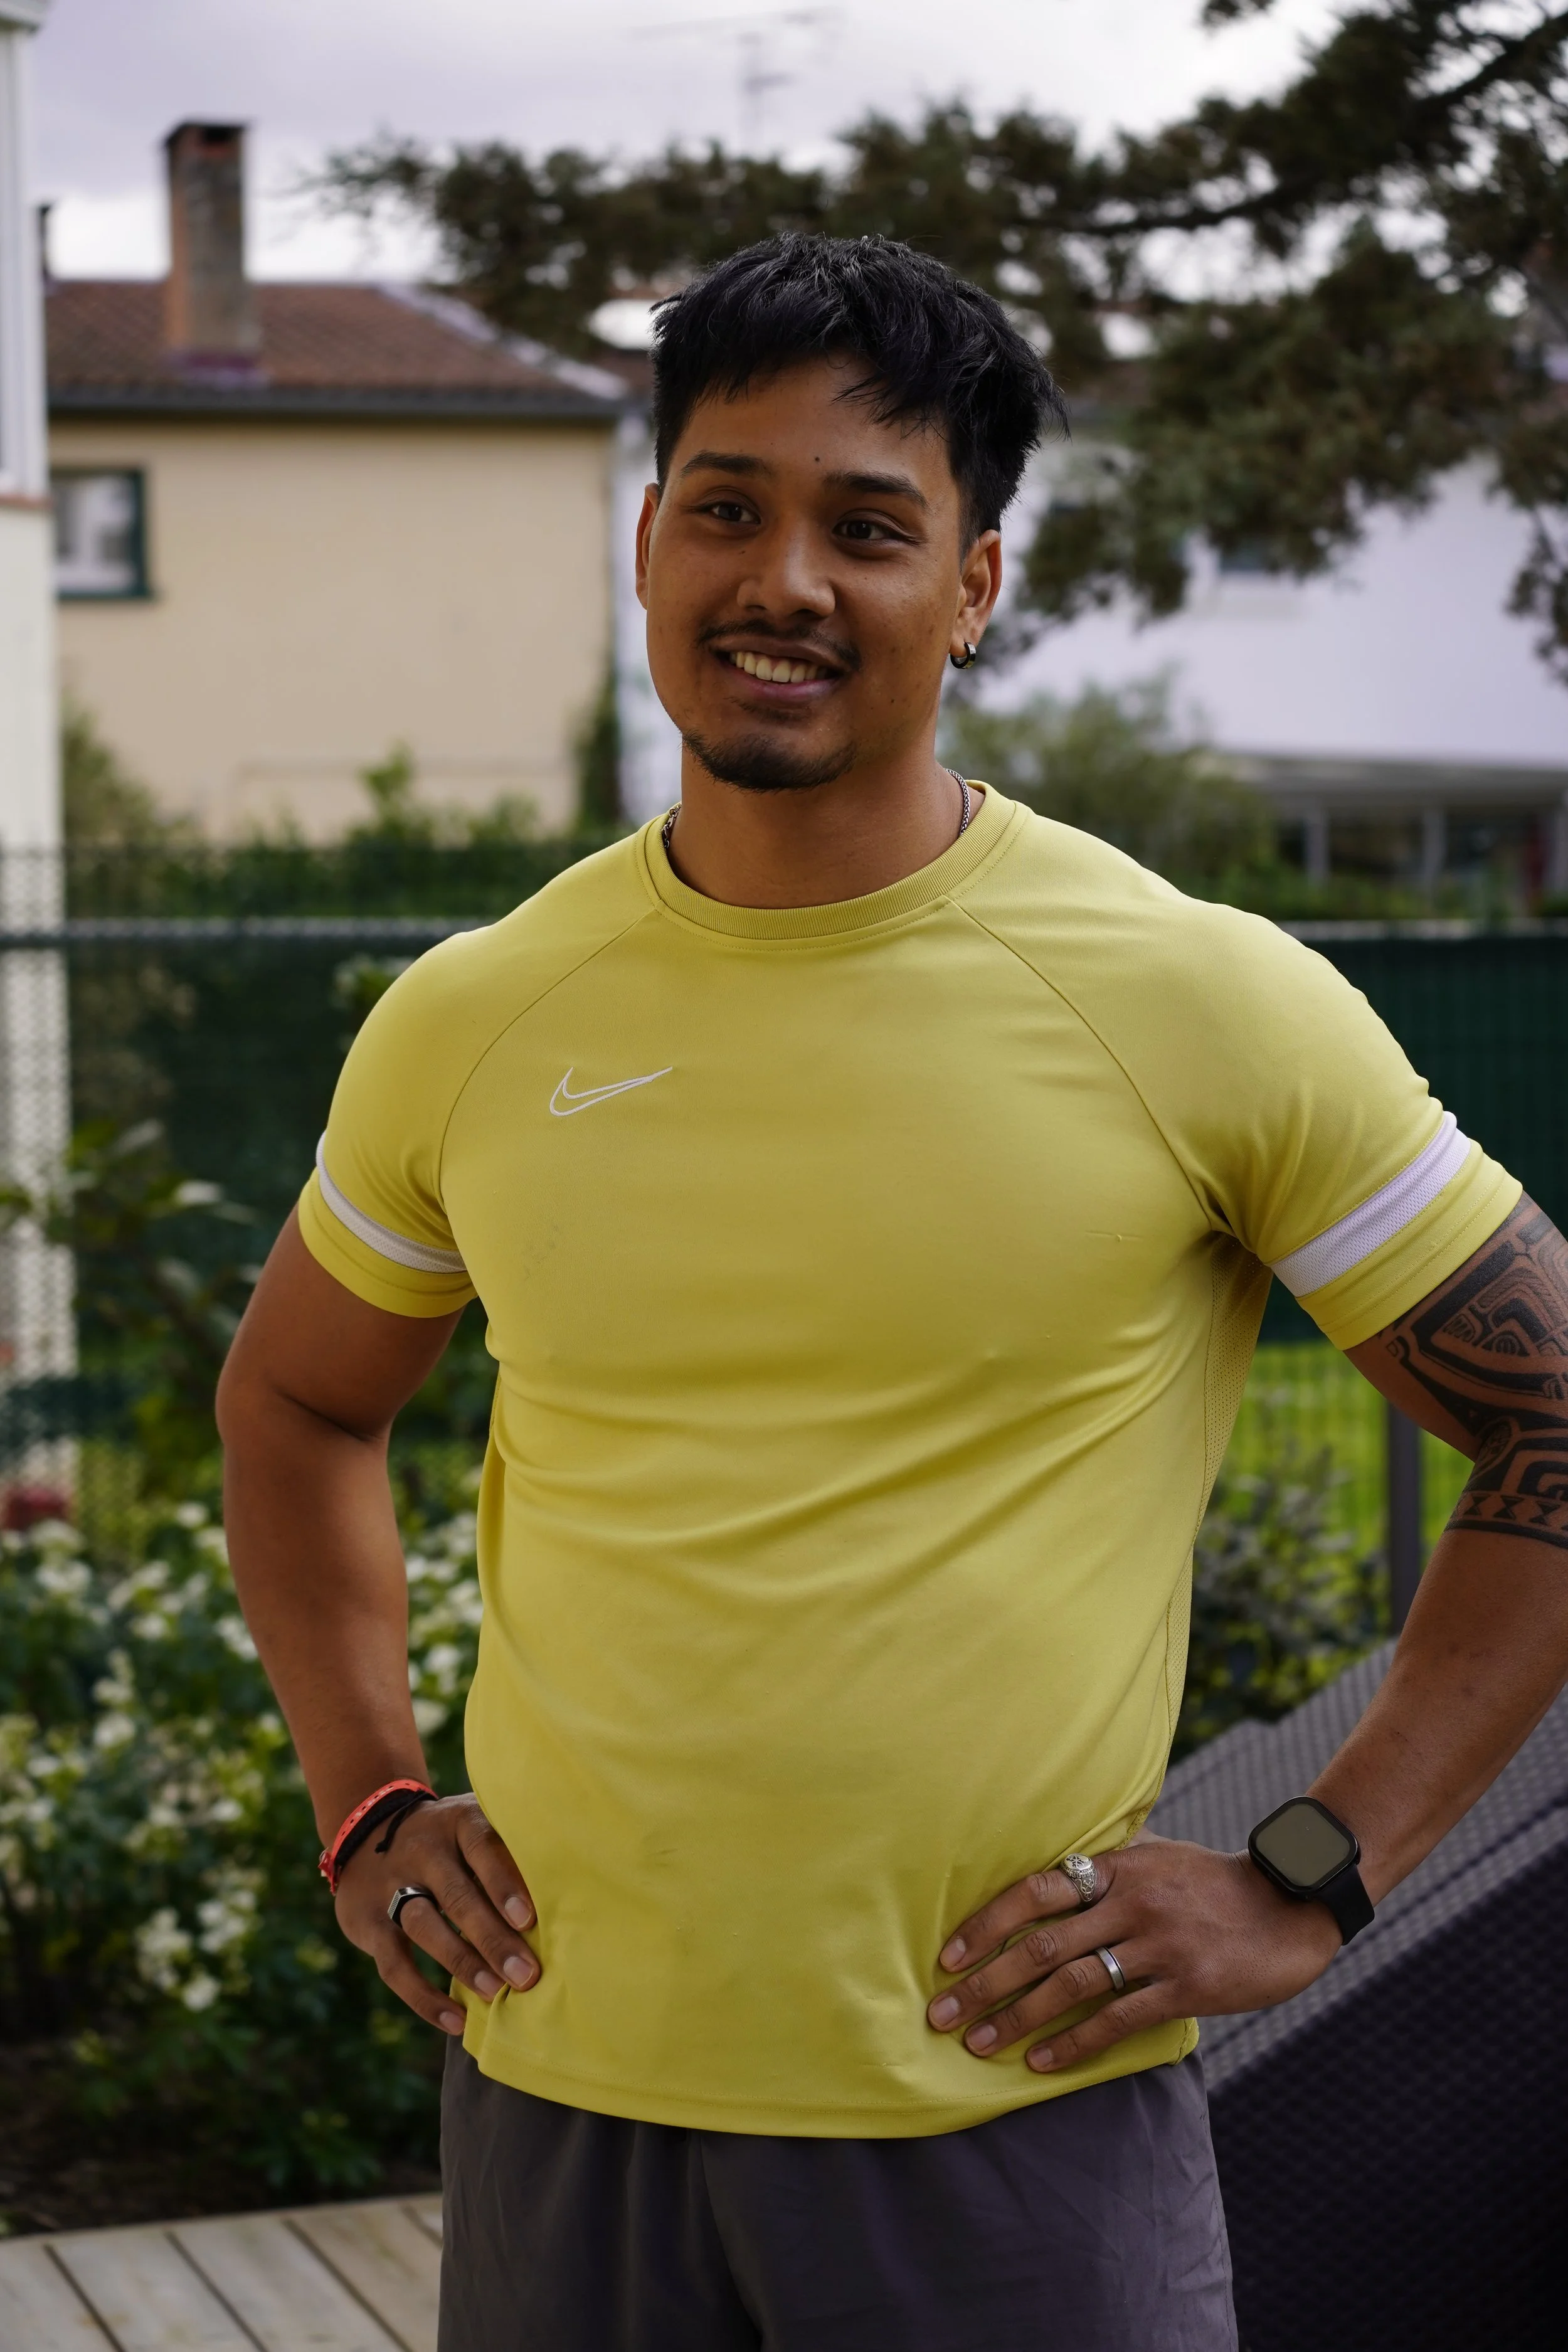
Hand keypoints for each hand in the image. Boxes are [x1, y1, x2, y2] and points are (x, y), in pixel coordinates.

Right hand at [334, 1793, 538, 2035]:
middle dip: (492, 1938)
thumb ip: (511, 1847)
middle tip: (526, 1975)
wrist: (367, 1827)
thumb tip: (570, 1891)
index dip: (504, 1883)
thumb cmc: (451, 1837)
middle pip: (456, 1896)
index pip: (481, 1847)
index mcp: (457, 1822)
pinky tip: (455, 2020)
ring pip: (424, 1927)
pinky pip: (394, 1965)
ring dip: (462, 1963)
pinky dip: (424, 1997)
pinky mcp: (367, 1922)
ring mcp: (390, 1885)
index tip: (530, 1920)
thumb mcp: (475, 1823)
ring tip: (496, 1993)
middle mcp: (422, 1850)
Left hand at [927, 1835, 1341, 2073]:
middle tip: (943, 2012)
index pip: (1035, 1891)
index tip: (950, 1956)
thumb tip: (1049, 1875)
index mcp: (1117, 1867)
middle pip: (1042, 1945)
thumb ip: (1107, 1867)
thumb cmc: (1213, 1883)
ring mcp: (1160, 1945)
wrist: (1291, 1904)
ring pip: (1072, 1985)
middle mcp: (1132, 1902)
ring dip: (1018, 2018)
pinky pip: (1118, 2019)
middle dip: (986, 1983)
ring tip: (980, 2045)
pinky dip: (1074, 2042)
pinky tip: (1042, 2062)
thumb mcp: (1158, 1857)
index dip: (987, 1924)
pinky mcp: (1187, 1986)